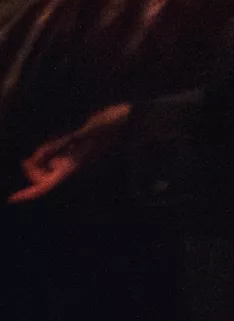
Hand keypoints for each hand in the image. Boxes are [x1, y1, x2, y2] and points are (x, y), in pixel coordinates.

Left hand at [15, 103, 130, 203]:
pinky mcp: (83, 155)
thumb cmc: (109, 125)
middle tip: (30, 155)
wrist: (133, 121)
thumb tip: (35, 157)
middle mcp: (76, 167)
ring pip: (53, 168)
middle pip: (46, 178)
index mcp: (75, 165)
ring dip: (45, 160)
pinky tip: (59, 142)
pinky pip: (61, 160)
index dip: (30, 194)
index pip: (47, 185)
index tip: (12, 199)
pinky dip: (54, 154)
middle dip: (34, 169)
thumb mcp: (81, 133)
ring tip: (50, 144)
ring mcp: (79, 162)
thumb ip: (58, 145)